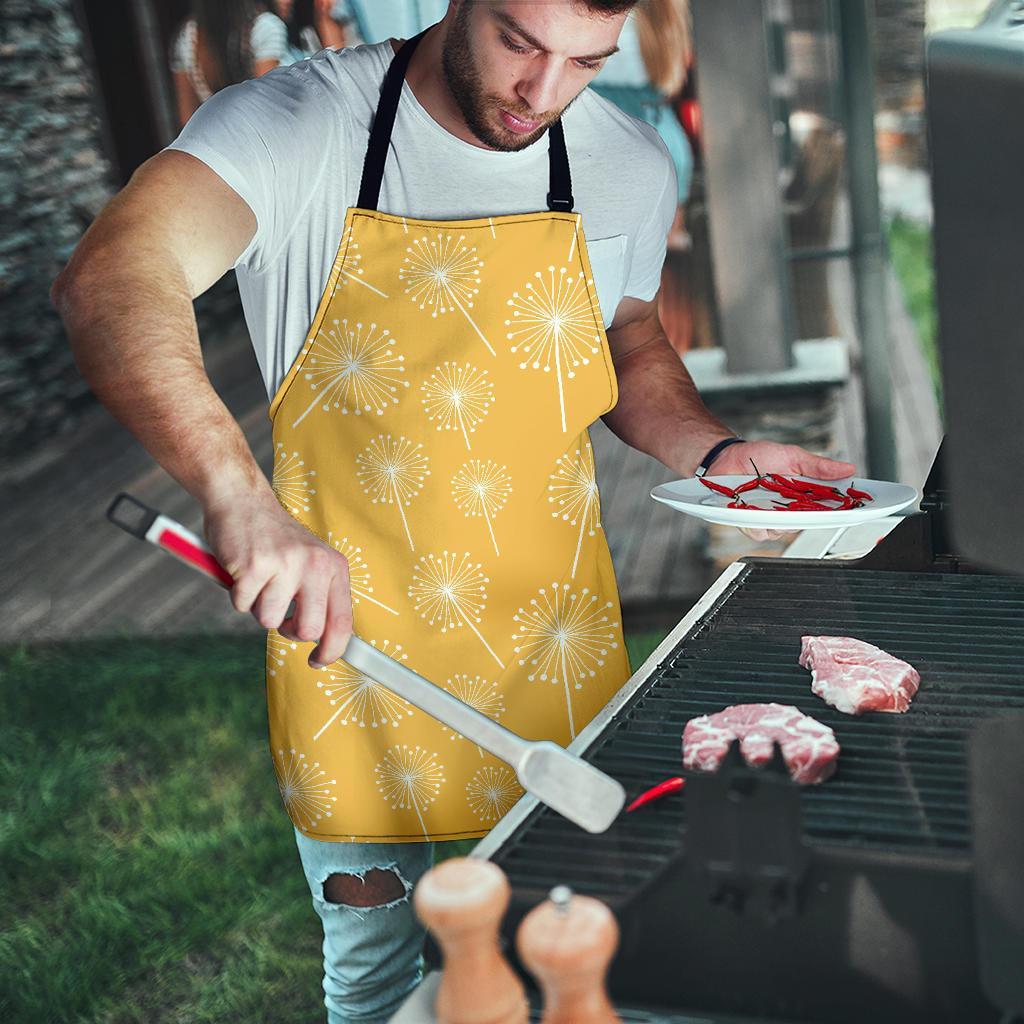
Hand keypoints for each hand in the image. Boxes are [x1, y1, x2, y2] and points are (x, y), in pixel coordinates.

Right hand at [203, 490, 352, 668]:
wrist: (242, 500)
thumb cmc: (275, 539)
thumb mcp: (311, 562)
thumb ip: (320, 596)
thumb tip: (326, 642)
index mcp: (334, 567)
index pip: (343, 622)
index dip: (332, 650)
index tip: (318, 661)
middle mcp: (315, 565)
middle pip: (309, 630)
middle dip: (289, 631)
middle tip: (280, 615)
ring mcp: (285, 564)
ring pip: (269, 621)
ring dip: (258, 607)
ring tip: (260, 580)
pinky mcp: (254, 566)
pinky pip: (242, 605)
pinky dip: (238, 595)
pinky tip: (243, 571)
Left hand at [708, 440, 856, 542]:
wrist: (727, 457)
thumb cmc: (759, 457)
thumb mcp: (793, 456)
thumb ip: (818, 467)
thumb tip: (848, 468)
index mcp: (804, 496)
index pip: (829, 508)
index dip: (844, 511)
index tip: (857, 509)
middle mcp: (789, 510)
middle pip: (808, 523)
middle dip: (810, 515)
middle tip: (804, 502)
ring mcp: (770, 518)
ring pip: (784, 531)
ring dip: (779, 517)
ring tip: (770, 499)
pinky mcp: (751, 523)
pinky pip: (760, 532)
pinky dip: (757, 521)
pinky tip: (752, 508)